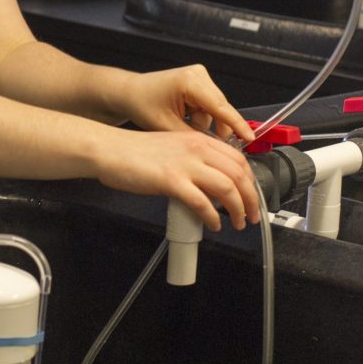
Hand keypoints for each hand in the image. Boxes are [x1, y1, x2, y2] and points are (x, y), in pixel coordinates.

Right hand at [92, 127, 259, 230]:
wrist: (110, 150)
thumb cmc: (134, 152)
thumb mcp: (173, 147)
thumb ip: (194, 160)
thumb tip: (209, 183)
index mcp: (198, 139)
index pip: (238, 159)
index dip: (250, 181)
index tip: (251, 196)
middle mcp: (196, 148)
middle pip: (238, 174)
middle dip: (251, 199)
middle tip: (252, 215)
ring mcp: (184, 164)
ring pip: (227, 188)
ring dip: (238, 210)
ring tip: (238, 223)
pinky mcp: (171, 180)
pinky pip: (202, 202)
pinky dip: (212, 217)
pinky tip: (212, 224)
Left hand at [116, 65, 255, 142]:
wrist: (130, 93)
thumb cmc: (141, 104)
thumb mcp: (167, 126)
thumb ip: (194, 138)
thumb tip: (214, 150)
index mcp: (189, 82)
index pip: (220, 107)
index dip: (237, 125)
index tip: (249, 138)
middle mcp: (198, 75)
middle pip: (220, 109)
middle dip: (215, 128)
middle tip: (206, 145)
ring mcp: (199, 76)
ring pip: (215, 110)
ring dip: (205, 123)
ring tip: (183, 126)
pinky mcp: (198, 82)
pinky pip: (209, 106)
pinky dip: (201, 117)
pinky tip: (185, 120)